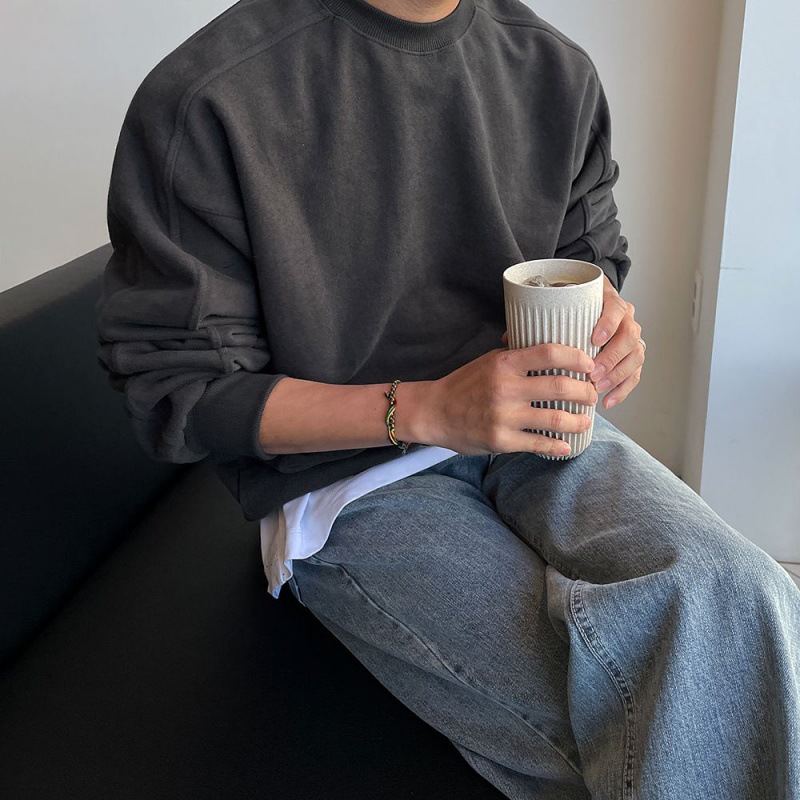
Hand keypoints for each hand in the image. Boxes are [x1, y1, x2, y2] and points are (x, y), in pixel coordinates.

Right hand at [423, 343, 598, 456]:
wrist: (434, 412)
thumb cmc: (464, 384)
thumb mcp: (488, 360)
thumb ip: (517, 354)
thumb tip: (549, 345)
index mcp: (504, 363)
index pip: (550, 353)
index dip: (577, 358)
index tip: (589, 364)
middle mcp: (505, 388)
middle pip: (561, 387)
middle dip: (586, 392)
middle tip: (592, 395)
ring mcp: (504, 416)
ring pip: (556, 419)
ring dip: (579, 421)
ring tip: (586, 421)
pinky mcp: (501, 440)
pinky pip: (539, 444)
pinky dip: (558, 446)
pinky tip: (566, 445)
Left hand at [500, 275, 644, 410]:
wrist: (587, 307)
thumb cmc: (568, 310)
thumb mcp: (556, 309)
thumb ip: (538, 321)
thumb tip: (508, 338)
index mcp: (607, 300)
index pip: (616, 308)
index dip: (608, 323)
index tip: (594, 338)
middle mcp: (624, 318)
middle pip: (629, 335)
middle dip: (612, 357)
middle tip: (593, 374)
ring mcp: (630, 337)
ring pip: (635, 355)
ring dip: (618, 375)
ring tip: (597, 390)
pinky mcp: (632, 356)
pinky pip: (635, 374)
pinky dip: (623, 389)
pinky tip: (608, 402)